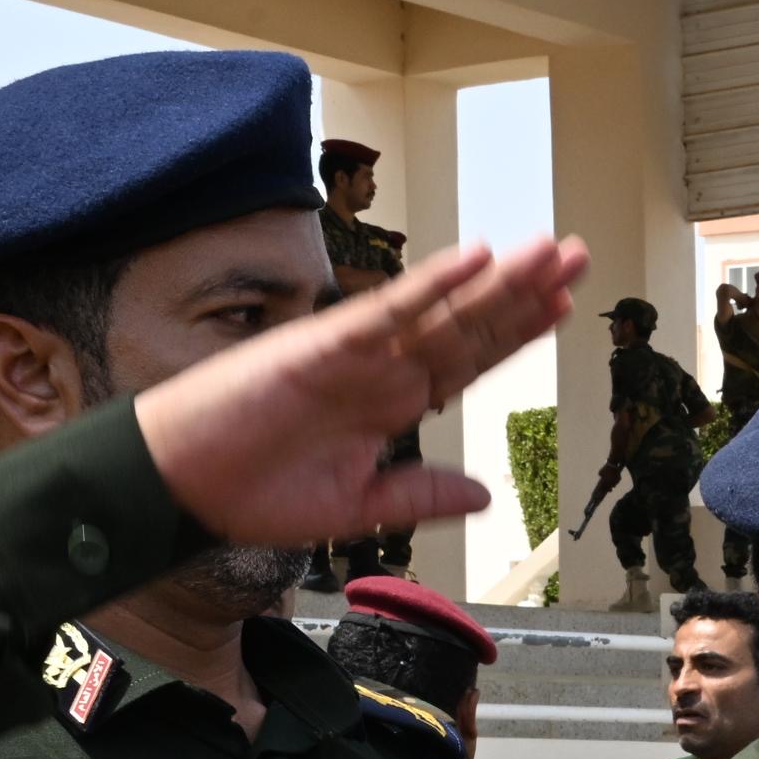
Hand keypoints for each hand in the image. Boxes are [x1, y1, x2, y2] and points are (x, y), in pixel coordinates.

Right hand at [137, 236, 583, 542]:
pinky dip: (431, 286)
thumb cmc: (251, 491)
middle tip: (576, 256)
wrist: (182, 491)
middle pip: (467, 324)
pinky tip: (474, 260)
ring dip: (495, 280)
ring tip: (547, 251)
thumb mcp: (358, 507)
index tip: (563, 308)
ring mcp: (355, 354)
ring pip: (440, 309)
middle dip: (524, 292)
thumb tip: (483, 496)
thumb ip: (420, 494)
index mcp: (390, 404)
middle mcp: (381, 370)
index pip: (469, 359)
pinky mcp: (321, 347)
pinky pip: (386, 312)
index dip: (516, 332)